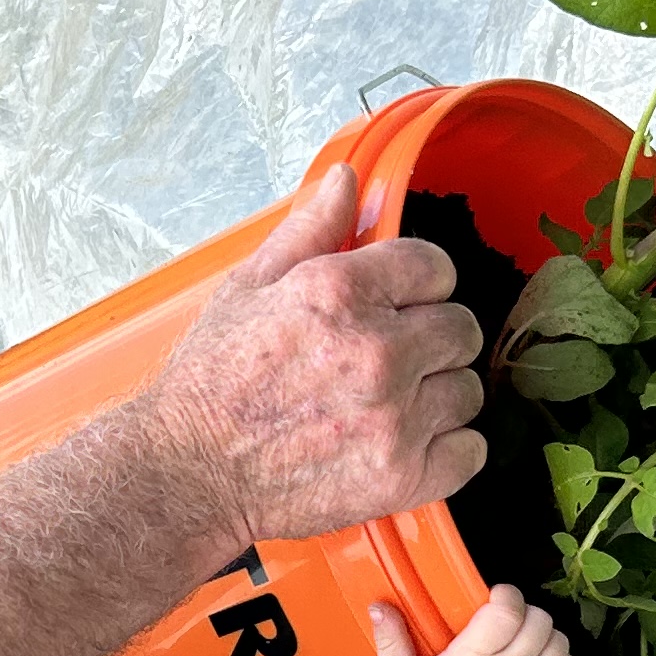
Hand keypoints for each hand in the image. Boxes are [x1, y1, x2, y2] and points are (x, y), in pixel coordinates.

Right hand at [128, 165, 486, 550]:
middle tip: (389, 362)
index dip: (417, 287)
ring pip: (467, 391)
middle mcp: (377, 351)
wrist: (187, 474)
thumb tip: (348, 178)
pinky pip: (468, 452)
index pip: (435, 268)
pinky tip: (402, 445)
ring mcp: (395, 418)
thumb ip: (308, 230)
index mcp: (340, 292)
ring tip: (389, 408)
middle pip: (461, 329)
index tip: (397, 307)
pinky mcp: (403, 478)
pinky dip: (445, 452)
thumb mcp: (247, 288)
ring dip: (437, 398)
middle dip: (431, 340)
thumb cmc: (210, 386)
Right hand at [372, 584, 578, 655]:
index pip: (507, 610)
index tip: (498, 598)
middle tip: (511, 623)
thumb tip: (378, 608)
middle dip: (526, 614)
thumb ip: (392, 645)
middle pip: (538, 620)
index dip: (507, 596)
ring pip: (559, 641)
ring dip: (545, 636)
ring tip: (527, 644)